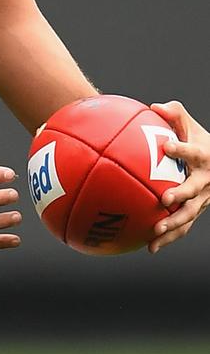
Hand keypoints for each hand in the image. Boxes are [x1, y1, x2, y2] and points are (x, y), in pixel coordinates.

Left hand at [149, 101, 209, 252]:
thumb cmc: (198, 140)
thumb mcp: (190, 125)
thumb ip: (174, 114)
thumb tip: (154, 106)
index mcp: (205, 156)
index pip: (194, 151)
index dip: (183, 148)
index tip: (168, 145)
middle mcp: (206, 180)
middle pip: (195, 189)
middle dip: (181, 194)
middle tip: (164, 199)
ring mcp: (203, 199)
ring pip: (190, 214)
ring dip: (174, 224)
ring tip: (155, 231)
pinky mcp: (196, 211)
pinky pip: (183, 227)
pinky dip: (168, 238)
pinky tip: (149, 248)